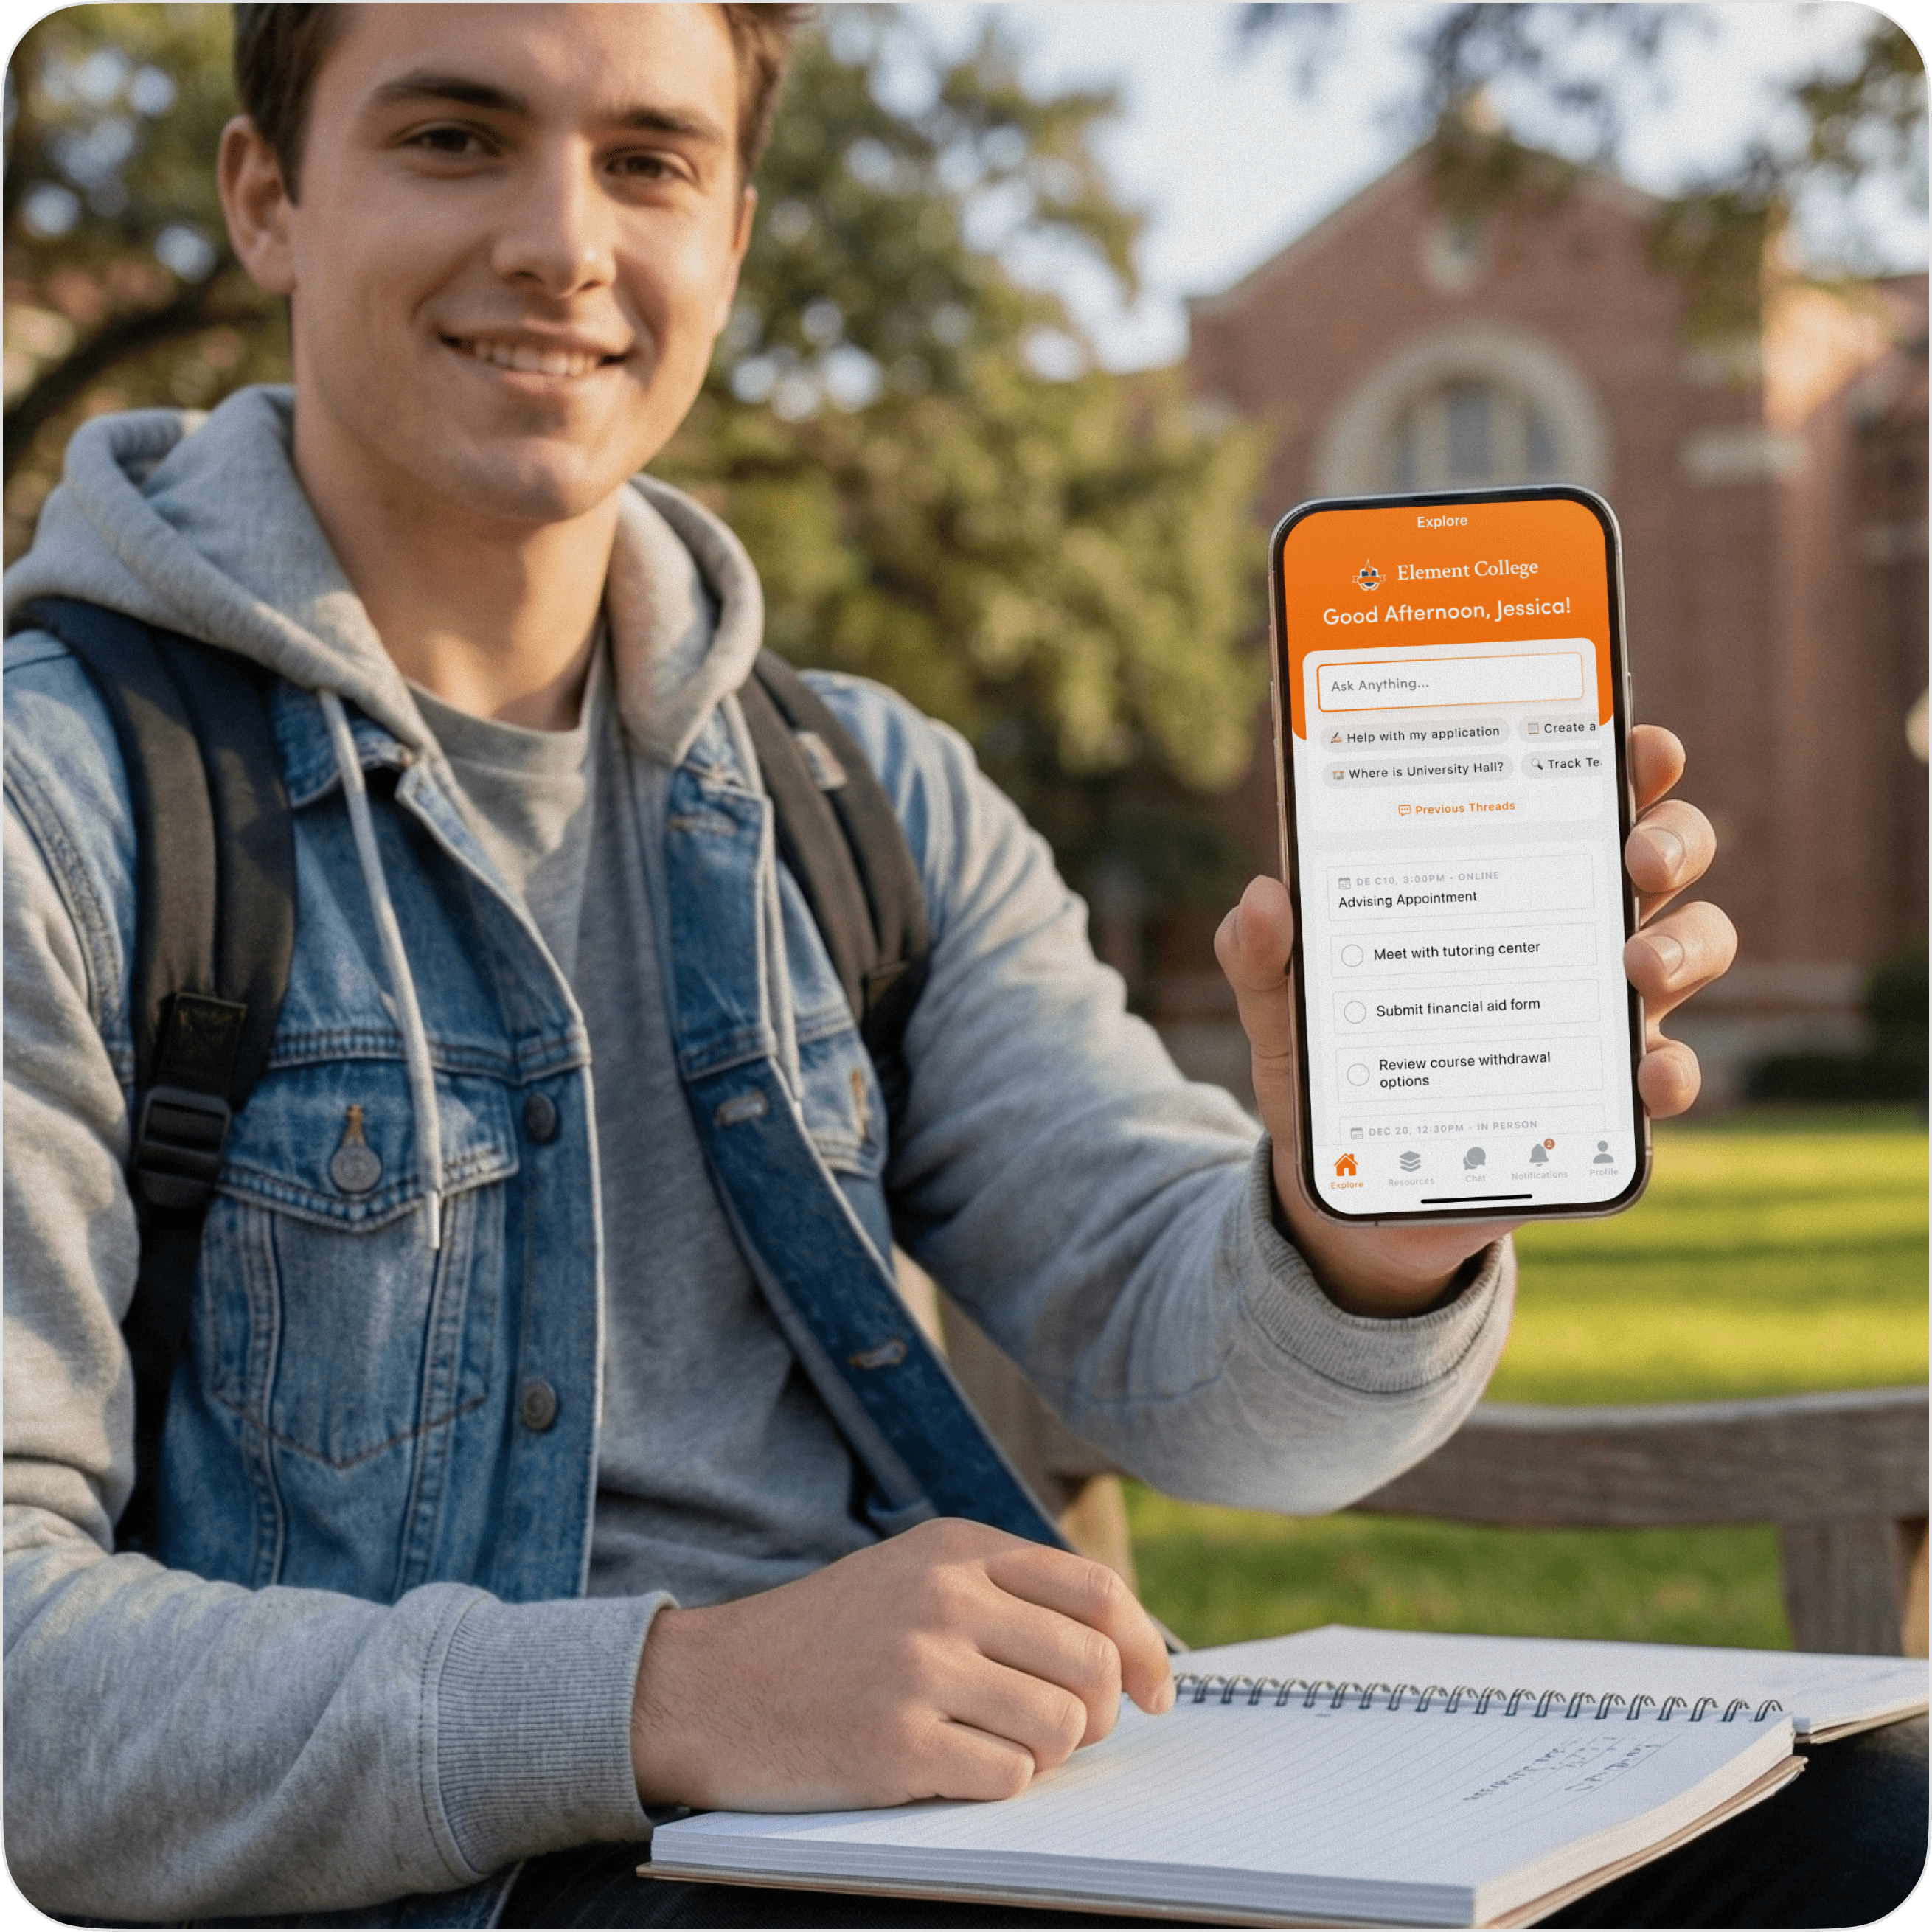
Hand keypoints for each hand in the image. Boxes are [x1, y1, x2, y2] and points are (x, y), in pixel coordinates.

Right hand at [630, 1517, 1174, 1809]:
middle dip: (1099, 1714)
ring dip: (1047, 1755)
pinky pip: (1008, 1779)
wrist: (709, 1688)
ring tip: (1000, 1748)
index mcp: (956, 1549)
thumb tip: (1116, 1647)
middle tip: (1070, 1735)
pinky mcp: (895, 1744)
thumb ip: (1001, 1592)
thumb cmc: (823, 1639)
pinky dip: (1002, 1787)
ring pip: (1059, 1728)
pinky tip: (957, 1770)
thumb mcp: (910, 1575)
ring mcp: (920, 1670)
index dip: (1144, 1647)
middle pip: (1090, 1663)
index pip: (1095, 1589)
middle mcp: (944, 1598)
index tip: (1152, 1692)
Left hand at [1215, 724, 1735, 1317]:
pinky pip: (1669, 1075)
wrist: (1353, 1196)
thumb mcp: (1280, 1009)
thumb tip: (1262, 896)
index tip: (1635, 740)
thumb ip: (1262, 955)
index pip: (1577, 798)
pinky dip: (1673, 1073)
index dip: (1624, 761)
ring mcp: (1599, 1015)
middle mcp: (1569, 931)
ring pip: (1690, 950)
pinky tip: (1649, 1076)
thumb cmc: (1332, 1068)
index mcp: (1500, 881)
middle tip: (1636, 855)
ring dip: (1681, 946)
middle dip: (1671, 838)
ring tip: (1634, 965)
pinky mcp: (1606, 1101)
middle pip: (1662, 857)